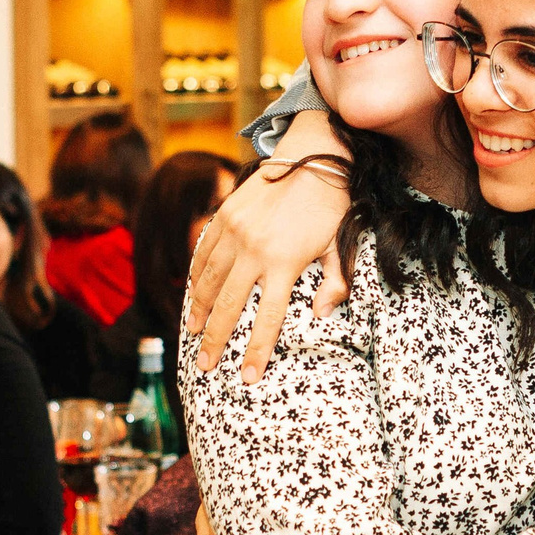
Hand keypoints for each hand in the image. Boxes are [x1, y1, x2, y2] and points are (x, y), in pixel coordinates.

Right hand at [186, 113, 353, 384]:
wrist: (315, 156)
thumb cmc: (333, 207)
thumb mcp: (341, 246)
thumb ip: (336, 283)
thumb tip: (321, 316)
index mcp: (285, 263)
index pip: (268, 319)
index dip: (256, 351)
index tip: (247, 378)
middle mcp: (255, 249)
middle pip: (229, 306)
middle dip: (214, 340)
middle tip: (204, 365)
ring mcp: (235, 230)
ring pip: (209, 280)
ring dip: (200, 310)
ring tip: (193, 333)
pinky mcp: (224, 214)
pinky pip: (203, 251)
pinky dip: (196, 275)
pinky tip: (194, 293)